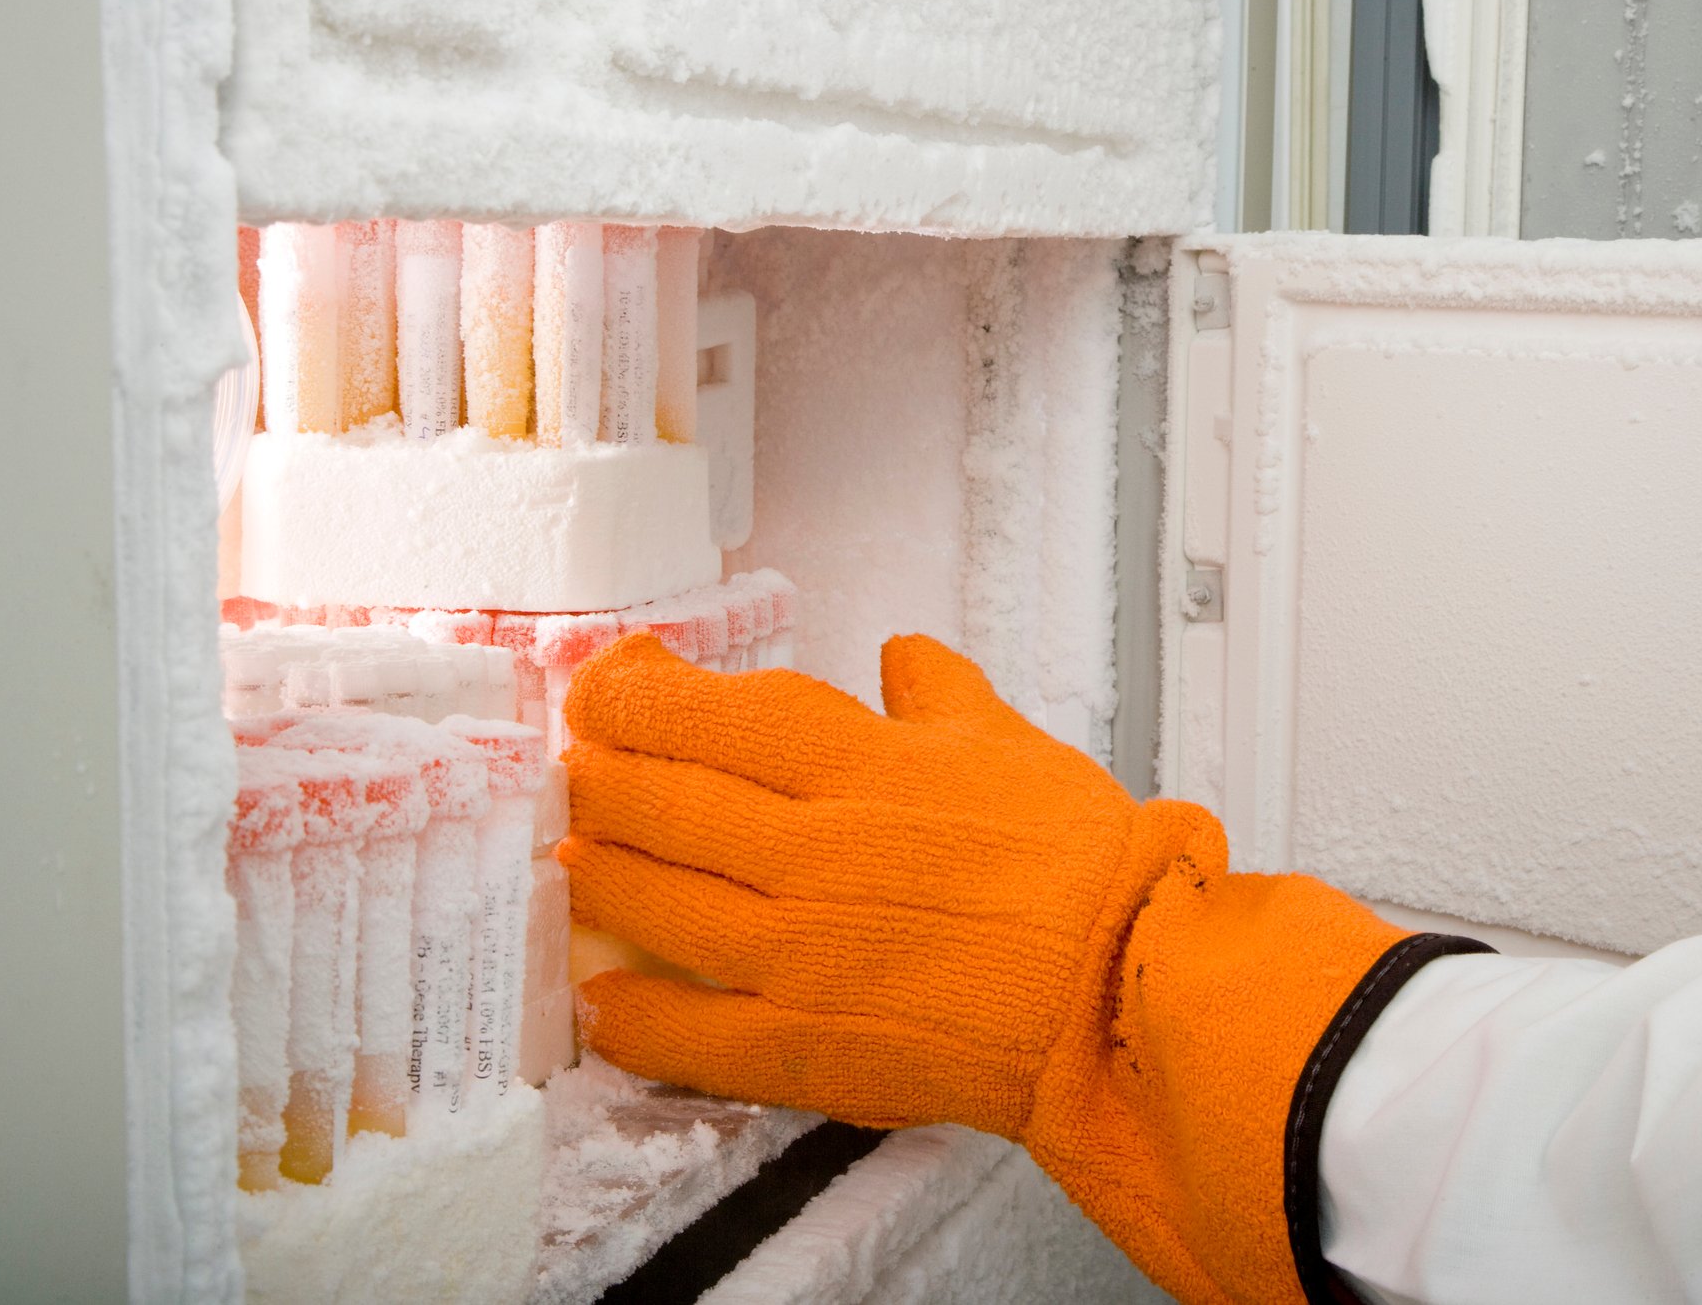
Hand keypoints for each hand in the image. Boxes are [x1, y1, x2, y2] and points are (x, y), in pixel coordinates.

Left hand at [561, 633, 1410, 1304]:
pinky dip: (630, 1015)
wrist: (1125, 989)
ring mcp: (795, 954)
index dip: (633, 695)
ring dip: (596, 877)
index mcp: (858, 765)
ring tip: (575, 863)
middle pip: (655, 800)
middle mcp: (808, 852)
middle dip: (597, 777)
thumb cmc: (1082, 865)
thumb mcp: (1009, 743)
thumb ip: (937, 695)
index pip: (704, 712)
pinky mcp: (804, 1045)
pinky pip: (684, 1033)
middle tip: (577, 771)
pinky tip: (601, 1000)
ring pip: (649, 903)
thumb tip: (900, 655)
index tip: (607, 687)